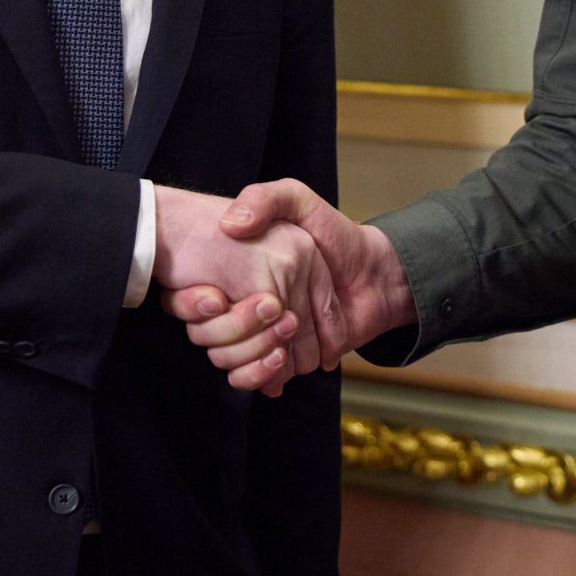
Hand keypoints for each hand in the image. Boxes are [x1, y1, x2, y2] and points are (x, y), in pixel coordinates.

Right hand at [161, 179, 414, 374]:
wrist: (378, 274)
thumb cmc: (337, 235)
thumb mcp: (298, 201)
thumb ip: (267, 199)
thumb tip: (231, 224)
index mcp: (240, 272)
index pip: (199, 299)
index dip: (198, 304)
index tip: (212, 299)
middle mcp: (245, 302)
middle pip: (212, 334)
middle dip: (233, 330)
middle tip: (268, 310)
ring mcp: (261, 330)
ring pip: (229, 358)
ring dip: (248, 355)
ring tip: (275, 343)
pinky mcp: (280, 356)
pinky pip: (252, 376)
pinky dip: (261, 375)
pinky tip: (278, 365)